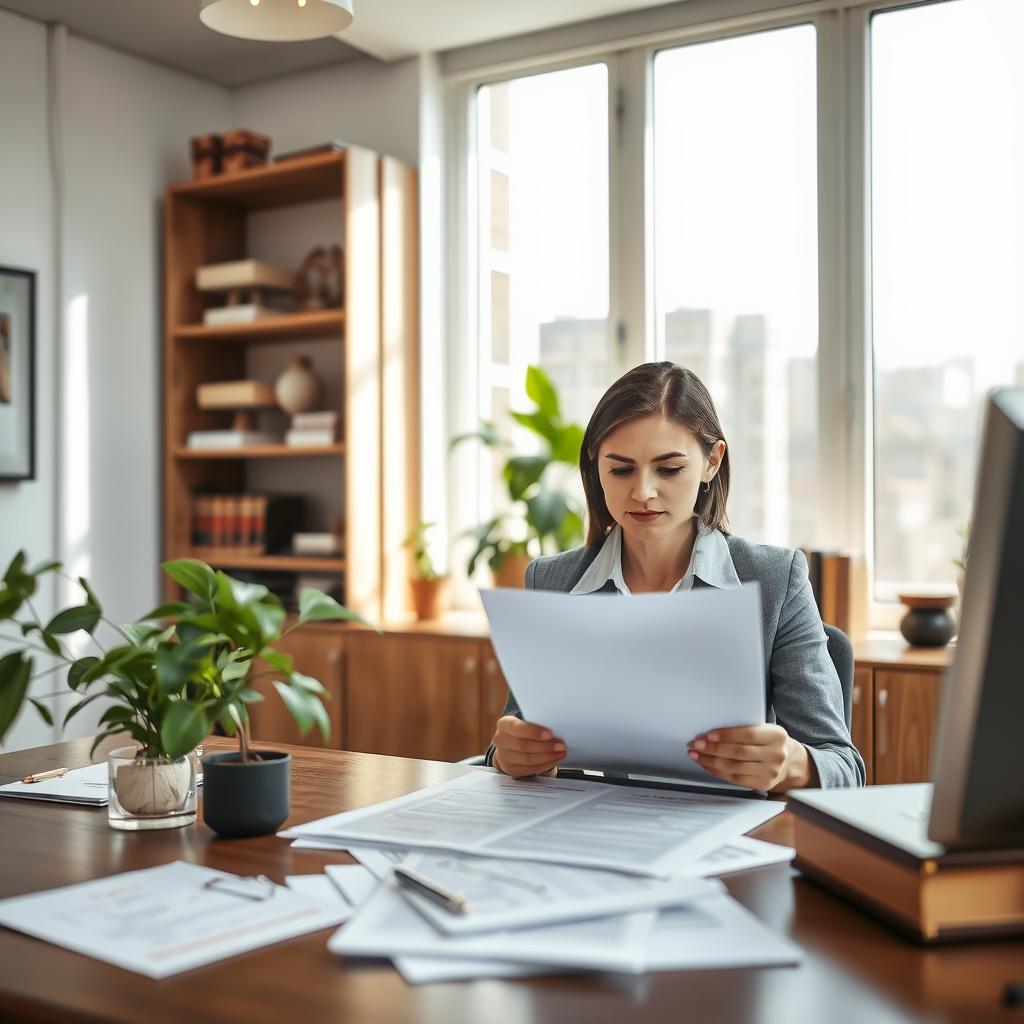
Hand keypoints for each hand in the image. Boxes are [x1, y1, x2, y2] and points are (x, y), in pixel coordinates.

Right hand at [492, 716, 566, 777]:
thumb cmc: (522, 730)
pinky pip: (529, 769)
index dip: (534, 732)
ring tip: (560, 753)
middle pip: (523, 746)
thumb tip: (555, 728)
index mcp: (504, 724)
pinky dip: (543, 765)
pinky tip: (553, 760)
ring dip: (547, 757)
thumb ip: (537, 723)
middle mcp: (501, 740)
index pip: (517, 728)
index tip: (550, 734)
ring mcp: (503, 756)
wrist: (510, 743)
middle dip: (545, 746)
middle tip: (560, 745)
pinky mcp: (510, 769)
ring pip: (527, 759)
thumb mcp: (526, 721)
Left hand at [687, 725, 817, 791]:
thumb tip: (712, 733)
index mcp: (776, 735)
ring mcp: (770, 772)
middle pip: (738, 752)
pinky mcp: (762, 784)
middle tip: (696, 744)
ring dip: (711, 761)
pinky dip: (718, 771)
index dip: (726, 735)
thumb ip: (745, 730)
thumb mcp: (765, 730)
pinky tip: (707, 764)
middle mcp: (775, 755)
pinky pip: (735, 778)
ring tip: (696, 755)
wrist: (791, 762)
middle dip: (713, 749)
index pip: (747, 735)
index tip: (708, 735)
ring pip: (734, 767)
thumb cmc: (771, 742)